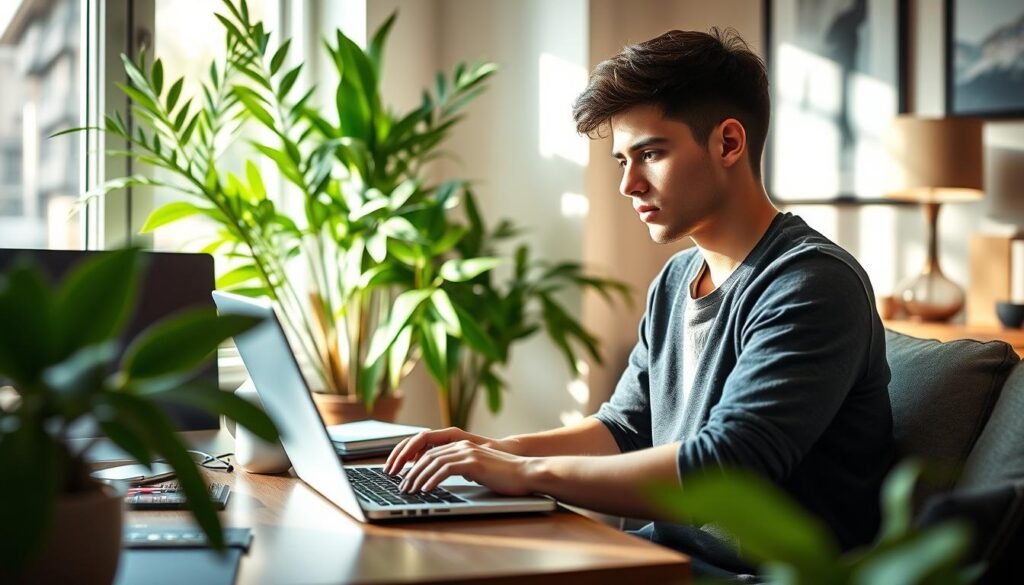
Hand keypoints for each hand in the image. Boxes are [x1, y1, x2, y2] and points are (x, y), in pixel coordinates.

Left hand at [397, 440, 534, 495]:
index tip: (402, 475)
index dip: (413, 462)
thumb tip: (443, 477)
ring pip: (433, 461)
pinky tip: (425, 489)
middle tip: (401, 486)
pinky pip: (446, 469)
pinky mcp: (473, 462)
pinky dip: (432, 479)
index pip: (429, 450)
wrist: (526, 473)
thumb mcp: (478, 469)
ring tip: (409, 490)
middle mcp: (462, 445)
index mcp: (461, 445)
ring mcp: (468, 452)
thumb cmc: (504, 475)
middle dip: (410, 470)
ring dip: (418, 476)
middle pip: (427, 455)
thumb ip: (461, 468)